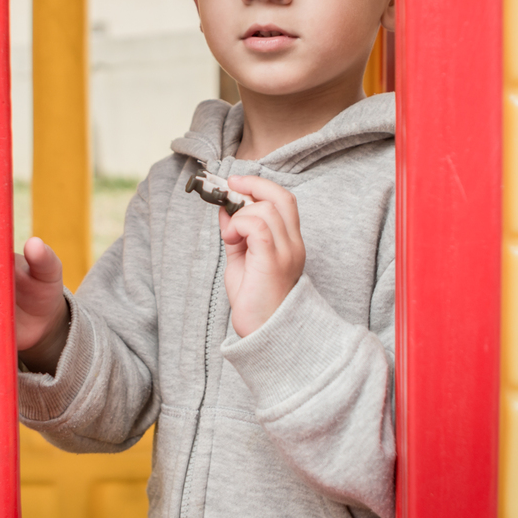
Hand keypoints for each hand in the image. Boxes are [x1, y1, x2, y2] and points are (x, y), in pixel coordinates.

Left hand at [219, 175, 305, 336]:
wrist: (265, 333)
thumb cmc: (254, 301)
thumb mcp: (241, 259)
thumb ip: (235, 233)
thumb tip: (224, 208)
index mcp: (289, 242)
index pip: (284, 199)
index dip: (259, 185)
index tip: (235, 184)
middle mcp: (293, 244)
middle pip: (280, 196)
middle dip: (252, 186)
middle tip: (229, 189)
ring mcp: (286, 251)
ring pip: (265, 209)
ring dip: (240, 214)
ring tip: (230, 236)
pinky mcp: (273, 260)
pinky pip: (258, 226)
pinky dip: (239, 225)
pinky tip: (231, 240)